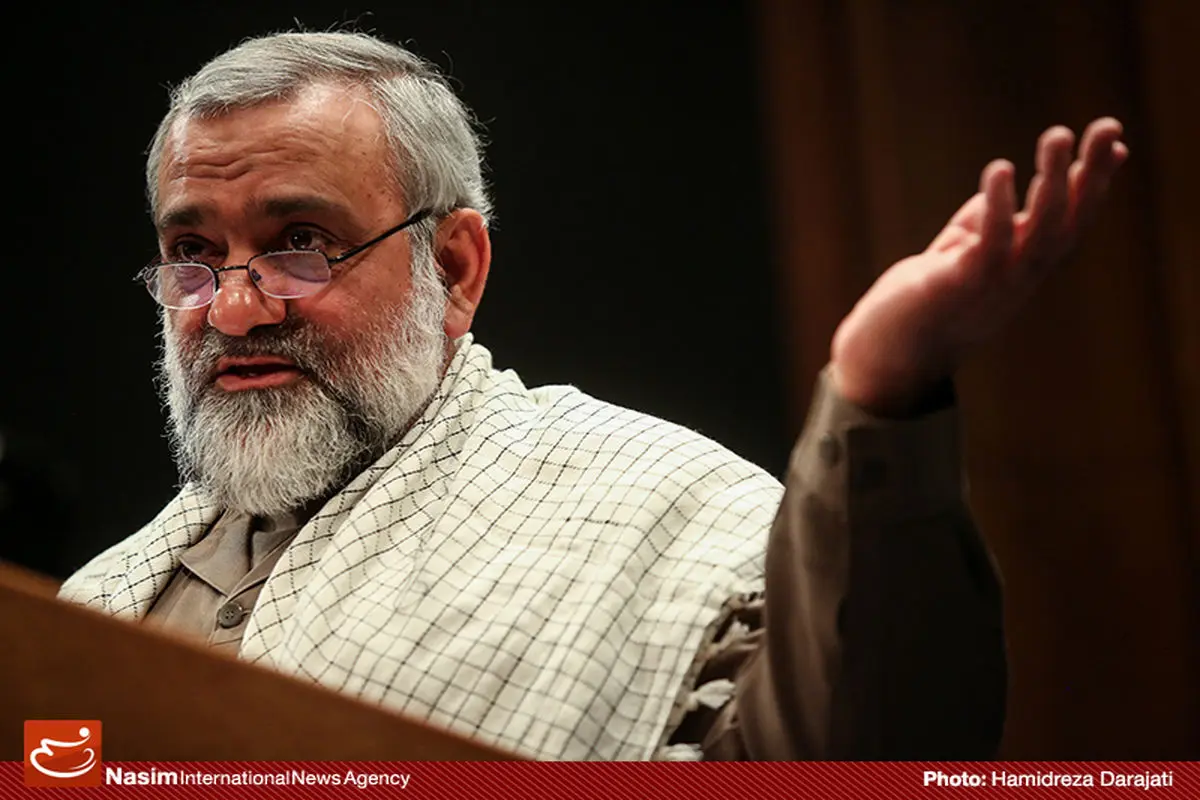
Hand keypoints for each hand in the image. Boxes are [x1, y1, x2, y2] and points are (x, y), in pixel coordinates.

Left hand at [829, 118, 1128, 415]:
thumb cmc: (929, 295)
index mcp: (1026, 266)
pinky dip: (997, 208)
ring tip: (1058, 135)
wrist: (890, 352)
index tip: (1116, 139)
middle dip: (1090, 174)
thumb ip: (988, 215)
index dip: (1095, 182)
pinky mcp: (959, 286)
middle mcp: (1021, 277)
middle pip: (1067, 222)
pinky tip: (1000, 170)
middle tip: (1107, 125)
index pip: (1072, 220)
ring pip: (1037, 232)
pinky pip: (988, 245)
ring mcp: (994, 285)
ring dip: (1052, 184)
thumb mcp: (965, 247)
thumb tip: (1008, 173)